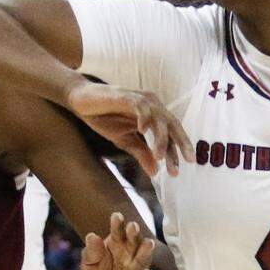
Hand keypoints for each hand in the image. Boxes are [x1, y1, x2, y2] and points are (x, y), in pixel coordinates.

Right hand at [66, 81, 193, 175]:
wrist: (82, 102)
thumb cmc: (105, 118)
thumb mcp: (125, 140)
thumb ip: (141, 153)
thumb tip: (155, 173)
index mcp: (154, 116)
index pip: (170, 134)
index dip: (176, 152)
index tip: (177, 172)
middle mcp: (152, 105)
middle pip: (172, 124)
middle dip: (181, 142)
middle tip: (187, 160)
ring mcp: (141, 99)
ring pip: (159, 118)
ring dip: (160, 138)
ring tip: (159, 156)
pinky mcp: (127, 96)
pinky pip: (140, 106)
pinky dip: (144, 118)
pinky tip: (142, 131)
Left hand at [81, 213, 155, 269]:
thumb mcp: (90, 264)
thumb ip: (90, 252)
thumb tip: (91, 236)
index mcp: (117, 243)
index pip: (117, 231)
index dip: (117, 223)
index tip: (116, 216)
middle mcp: (130, 253)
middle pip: (133, 241)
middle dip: (133, 233)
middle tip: (132, 225)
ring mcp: (136, 269)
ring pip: (142, 258)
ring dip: (146, 251)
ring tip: (149, 243)